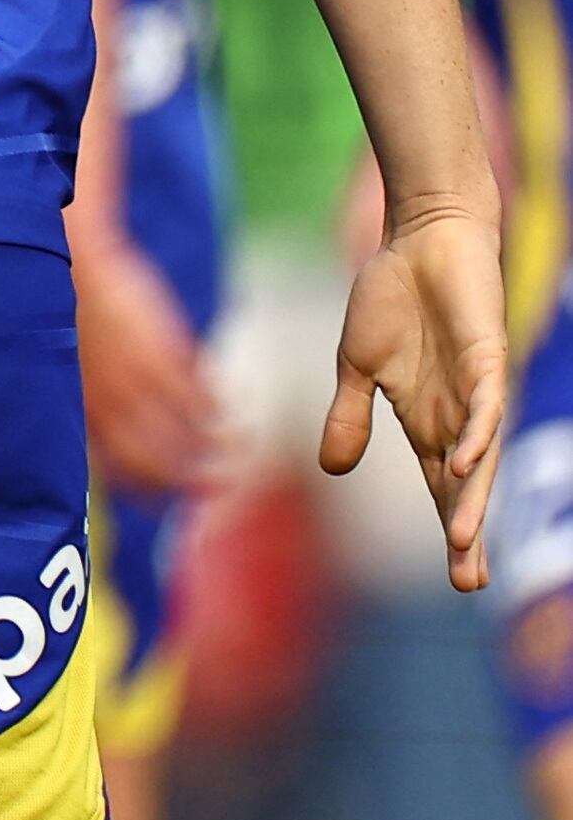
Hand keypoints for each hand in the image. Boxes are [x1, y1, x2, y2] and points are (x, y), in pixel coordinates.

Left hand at [75, 233, 221, 498]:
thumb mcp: (72, 368)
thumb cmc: (71, 311)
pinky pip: (204, 398)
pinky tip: (234, 400)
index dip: (152, 492)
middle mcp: (111, 408)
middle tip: (222, 484)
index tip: (173, 496)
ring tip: (242, 443)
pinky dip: (224, 406)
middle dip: (195, 483)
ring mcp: (139, 384)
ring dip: (224, 447)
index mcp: (85, 413)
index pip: (122, 472)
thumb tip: (113, 435)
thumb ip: (94, 405)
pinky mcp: (165, 358)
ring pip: (192, 436)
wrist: (76, 259)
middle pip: (161, 468)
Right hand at [324, 201, 509, 589]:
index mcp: (427, 419)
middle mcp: (459, 414)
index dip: (453, 530)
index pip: (445, 487)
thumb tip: (333, 468)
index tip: (463, 581)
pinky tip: (462, 463)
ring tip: (463, 539)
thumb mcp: (356, 364)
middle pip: (467, 484)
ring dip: (471, 496)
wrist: (421, 238)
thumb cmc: (392, 296)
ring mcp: (476, 389)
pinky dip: (475, 435)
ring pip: (479, 455)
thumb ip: (348, 415)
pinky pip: (485, 404)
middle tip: (469, 581)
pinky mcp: (487, 357)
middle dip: (468, 532)